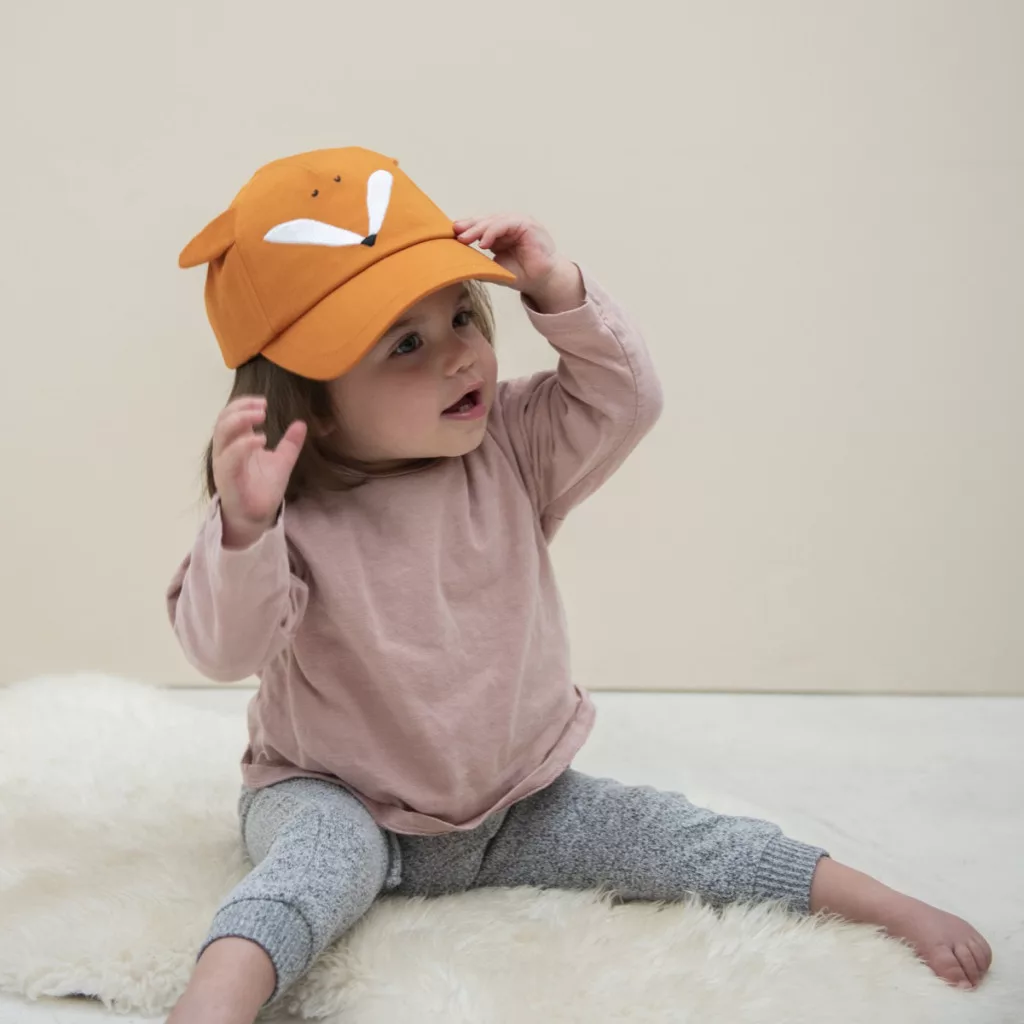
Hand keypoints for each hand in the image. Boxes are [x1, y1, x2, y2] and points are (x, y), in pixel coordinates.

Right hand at [211, 397, 306, 548]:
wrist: (257, 516)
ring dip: (239, 420)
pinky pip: (230, 457)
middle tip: (262, 406)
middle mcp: (226, 450)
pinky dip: (243, 445)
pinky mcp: (227, 478)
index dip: (243, 404)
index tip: (263, 402)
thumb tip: (301, 423)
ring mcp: (224, 463)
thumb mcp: (282, 462)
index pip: (231, 415)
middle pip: (223, 419)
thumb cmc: (264, 489)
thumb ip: (290, 443)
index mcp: (236, 443)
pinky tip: (261, 439)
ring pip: (221, 434)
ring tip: (261, 416)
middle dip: (241, 408)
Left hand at [453, 214, 583, 313]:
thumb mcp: (495, 267)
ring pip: (494, 220)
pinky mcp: (527, 225)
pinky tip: (483, 243)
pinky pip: (506, 224)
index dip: (467, 228)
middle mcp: (510, 224)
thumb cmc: (521, 274)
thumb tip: (458, 263)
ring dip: (478, 229)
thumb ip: (480, 261)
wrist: (542, 281)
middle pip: (486, 220)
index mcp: (501, 232)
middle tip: (455, 235)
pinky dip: (493, 232)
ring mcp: (519, 222)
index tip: (453, 235)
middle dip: (469, 227)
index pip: (481, 225)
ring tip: (465, 239)